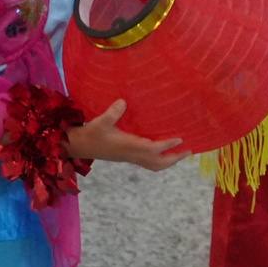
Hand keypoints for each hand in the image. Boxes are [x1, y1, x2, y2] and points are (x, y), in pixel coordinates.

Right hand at [63, 99, 187, 169]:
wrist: (78, 147)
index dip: (167, 145)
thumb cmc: (90, 134)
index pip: (152, 148)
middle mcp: (132, 154)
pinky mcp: (128, 156)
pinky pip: (148, 162)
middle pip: (158, 163)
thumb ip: (112, 112)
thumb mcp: (100, 122)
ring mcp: (130, 157)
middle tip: (189, 150)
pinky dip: (160, 159)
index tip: (181, 139)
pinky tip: (164, 150)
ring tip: (181, 153)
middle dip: (174, 158)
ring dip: (169, 161)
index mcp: (128, 146)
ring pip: (154, 165)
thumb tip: (123, 101)